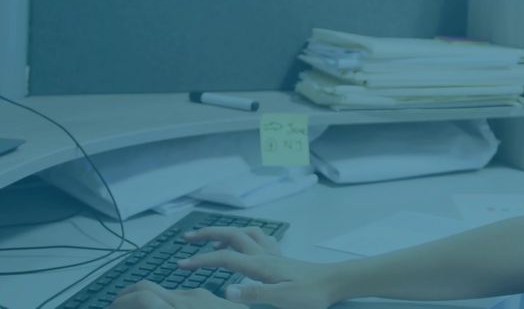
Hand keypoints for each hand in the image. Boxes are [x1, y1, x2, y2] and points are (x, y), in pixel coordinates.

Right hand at [118, 226, 337, 308]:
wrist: (335, 282)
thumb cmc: (311, 294)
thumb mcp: (283, 299)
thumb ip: (254, 294)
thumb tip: (227, 289)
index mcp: (260, 266)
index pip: (224, 258)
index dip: (200, 260)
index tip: (180, 264)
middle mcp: (264, 254)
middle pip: (231, 235)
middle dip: (207, 234)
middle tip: (186, 238)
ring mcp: (273, 253)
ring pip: (244, 233)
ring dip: (224, 233)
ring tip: (209, 242)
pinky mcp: (280, 256)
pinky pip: (258, 238)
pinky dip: (243, 237)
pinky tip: (242, 246)